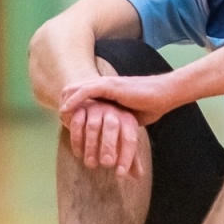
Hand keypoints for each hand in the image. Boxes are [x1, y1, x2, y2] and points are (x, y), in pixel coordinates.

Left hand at [60, 72, 180, 141]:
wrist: (164, 95)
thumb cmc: (152, 106)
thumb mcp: (129, 117)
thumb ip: (119, 123)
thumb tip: (117, 139)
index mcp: (108, 91)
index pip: (82, 93)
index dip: (72, 105)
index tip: (65, 120)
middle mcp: (104, 85)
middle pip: (74, 89)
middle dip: (64, 102)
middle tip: (58, 118)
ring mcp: (107, 84)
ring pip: (77, 89)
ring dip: (66, 102)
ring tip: (58, 115)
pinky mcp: (110, 86)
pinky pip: (86, 91)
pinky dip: (74, 100)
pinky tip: (65, 110)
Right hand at [64, 98, 143, 176]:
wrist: (93, 107)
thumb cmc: (112, 130)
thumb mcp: (123, 140)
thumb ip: (130, 157)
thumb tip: (138, 176)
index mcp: (127, 120)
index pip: (130, 139)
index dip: (127, 157)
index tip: (120, 174)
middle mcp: (113, 111)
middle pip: (112, 127)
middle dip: (108, 146)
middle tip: (106, 164)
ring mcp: (96, 108)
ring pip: (93, 126)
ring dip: (91, 146)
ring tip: (90, 164)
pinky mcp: (80, 108)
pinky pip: (77, 123)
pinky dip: (77, 140)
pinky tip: (78, 154)